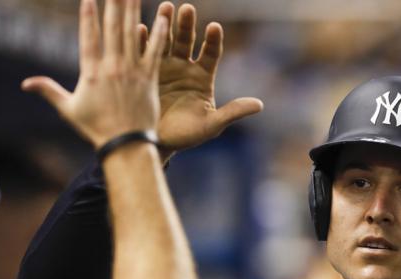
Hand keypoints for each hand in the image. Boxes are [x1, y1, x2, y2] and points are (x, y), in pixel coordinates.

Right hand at [22, 0, 168, 148]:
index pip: (88, 37)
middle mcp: (112, 68)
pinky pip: (154, 52)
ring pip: (133, 34)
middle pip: (112, 28)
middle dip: (113, 3)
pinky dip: (159, 34)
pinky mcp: (149, 79)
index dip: (88, 15)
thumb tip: (25, 83)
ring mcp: (132, 72)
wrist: (126, 145)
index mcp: (91, 73)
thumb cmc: (96, 129)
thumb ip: (49, 91)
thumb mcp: (69, 109)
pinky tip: (163, 17)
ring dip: (133, 10)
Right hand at [139, 3, 262, 159]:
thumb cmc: (188, 135)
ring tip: (166, 7)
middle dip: (186, 25)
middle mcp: (184, 67)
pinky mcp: (145, 71)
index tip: (214, 26)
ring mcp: (164, 67)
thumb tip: (259, 105)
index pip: (211, 53)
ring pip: (165, 40)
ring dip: (164, 24)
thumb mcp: (212, 125)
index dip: (212, 40)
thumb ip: (233, 112)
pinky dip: (143, 40)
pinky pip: (144, 52)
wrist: (158, 143)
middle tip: (186, 8)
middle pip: (187, 41)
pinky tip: (141, 29)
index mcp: (203, 77)